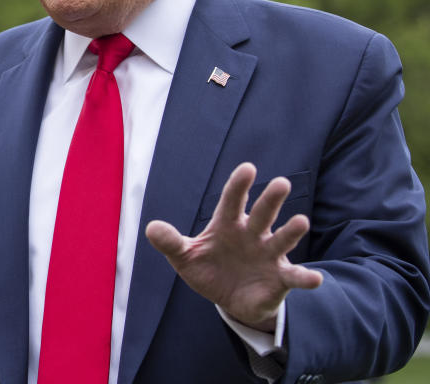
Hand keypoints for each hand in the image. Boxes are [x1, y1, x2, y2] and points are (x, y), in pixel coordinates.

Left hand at [145, 162, 322, 330]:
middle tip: (281, 182)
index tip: (247, 168)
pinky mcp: (280, 279)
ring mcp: (269, 255)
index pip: (232, 200)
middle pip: (262, 213)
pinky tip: (315, 279)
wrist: (229, 299)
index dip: (238, 185)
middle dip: (271, 199)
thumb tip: (151, 228)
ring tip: (301, 221)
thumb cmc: (209, 269)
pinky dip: (305, 278)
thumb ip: (170, 242)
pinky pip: (294, 277)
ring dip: (291, 231)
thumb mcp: (185, 257)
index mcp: (228, 224)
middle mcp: (252, 234)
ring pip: (282, 239)